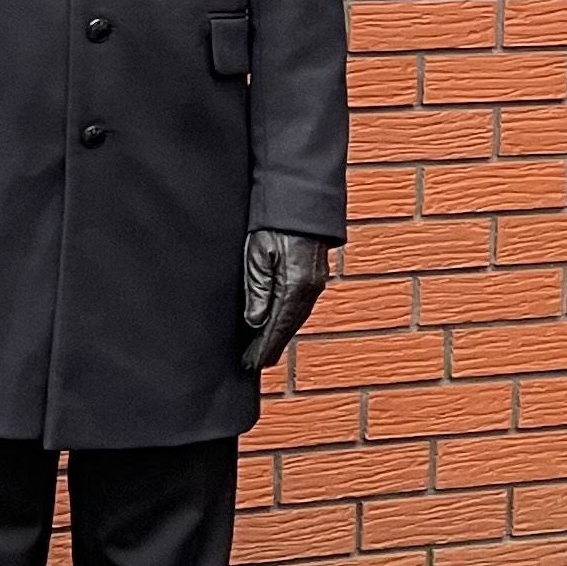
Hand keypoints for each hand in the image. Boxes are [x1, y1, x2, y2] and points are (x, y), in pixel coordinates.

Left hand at [239, 228, 331, 375]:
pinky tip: (279, 327)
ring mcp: (315, 284)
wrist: (300, 202)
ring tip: (264, 351)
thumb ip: (257, 288)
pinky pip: (301, 308)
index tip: (251, 363)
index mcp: (295, 285)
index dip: (263, 347)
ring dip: (280, 336)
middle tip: (254, 364)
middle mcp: (310, 289)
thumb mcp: (258, 253)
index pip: (277, 326)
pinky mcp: (315, 278)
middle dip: (271, 347)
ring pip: (296, 319)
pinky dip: (289, 322)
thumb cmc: (275, 224)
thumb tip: (255, 320)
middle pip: (288, 327)